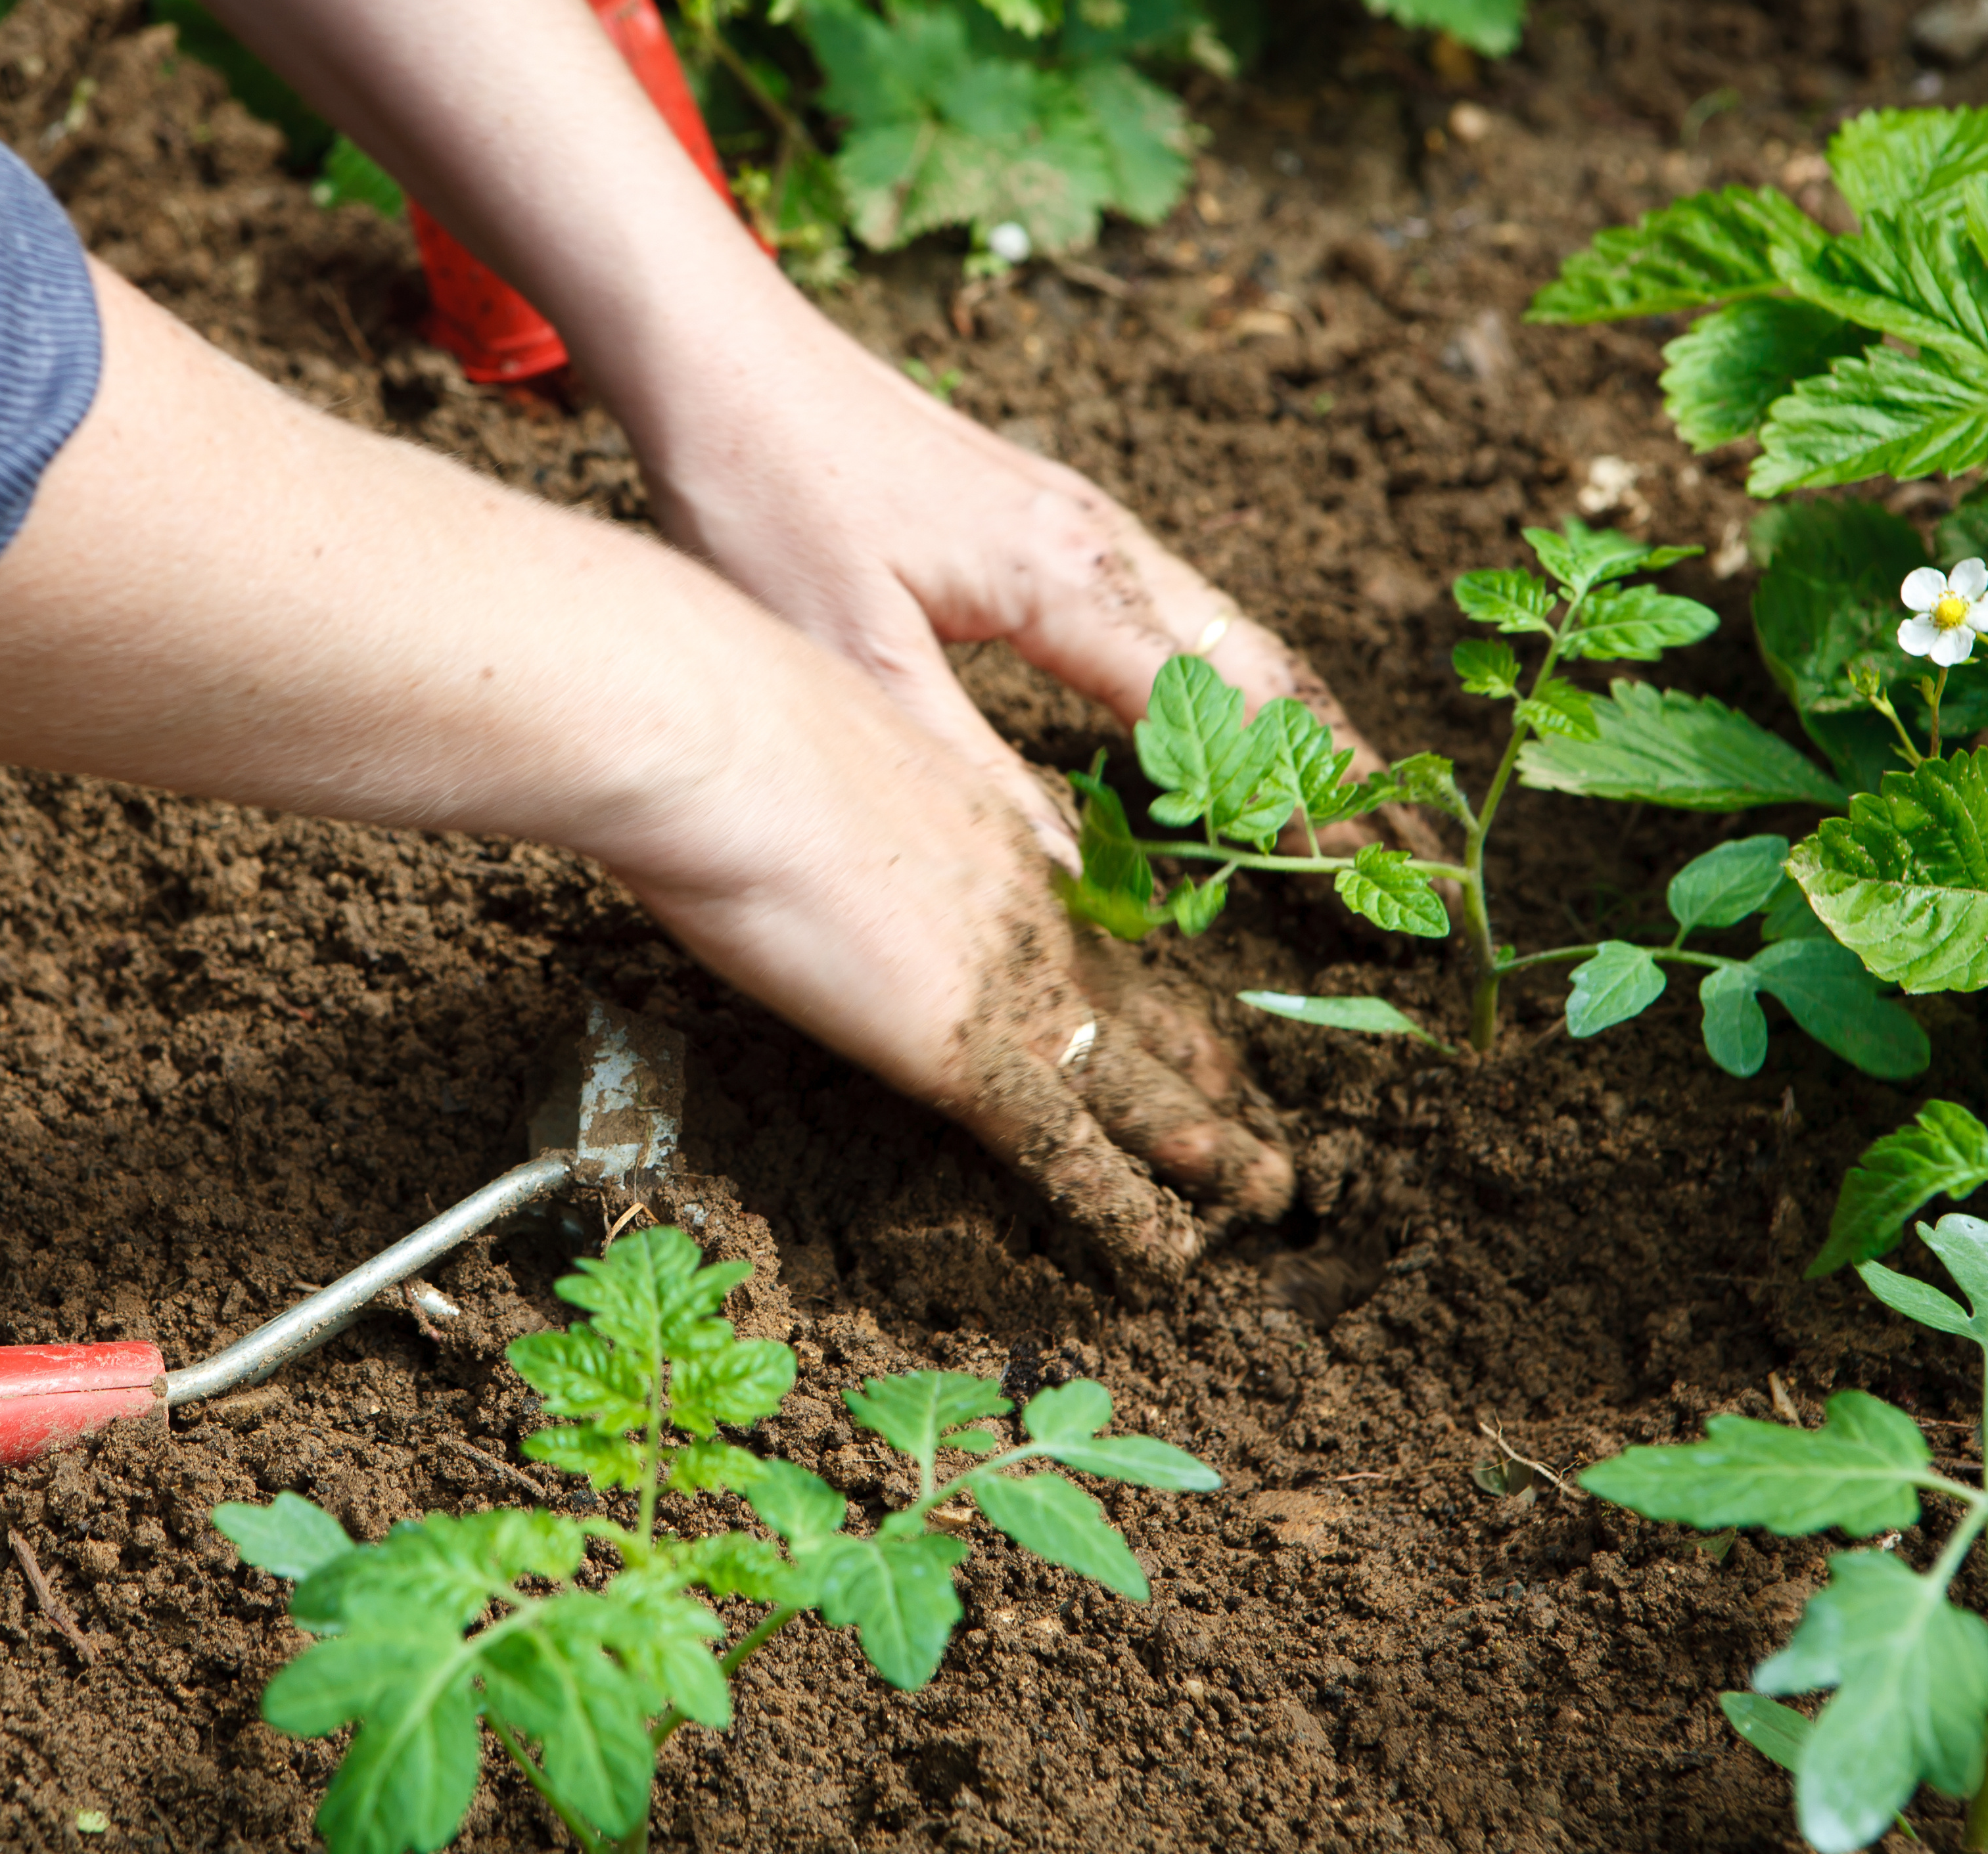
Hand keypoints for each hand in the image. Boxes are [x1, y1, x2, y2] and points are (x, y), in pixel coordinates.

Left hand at [593, 271, 1386, 862]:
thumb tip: (1066, 882)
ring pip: (1222, 628)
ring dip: (1289, 716)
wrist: (723, 360)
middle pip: (1259, 664)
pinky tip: (1214, 718)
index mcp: (1068, 580)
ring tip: (1345, 801)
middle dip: (1334, 763)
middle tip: (1399, 854)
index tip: (1359, 877)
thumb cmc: (768, 498)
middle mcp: (1100, 539)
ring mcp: (1078, 516)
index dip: (1294, 802)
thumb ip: (966, 774)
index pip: (1223, 714)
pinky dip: (1223, 673)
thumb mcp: (854, 661)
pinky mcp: (1043, 510)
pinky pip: (1171, 604)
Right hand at [594, 627, 1295, 1285]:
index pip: (1097, 926)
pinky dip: (1126, 1208)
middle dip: (1210, 1072)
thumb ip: (868, 812)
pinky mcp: (967, 1049)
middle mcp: (1029, 906)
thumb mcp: (830, 760)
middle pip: (1145, 1003)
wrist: (716, 742)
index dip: (1145, 981)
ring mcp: (1010, 978)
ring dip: (1211, 1148)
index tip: (1183, 1020)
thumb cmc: (730, 733)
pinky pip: (1067, 1148)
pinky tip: (1168, 1254)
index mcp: (993, 830)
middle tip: (1264, 1123)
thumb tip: (836, 826)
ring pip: (1142, 1082)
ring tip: (1271, 1196)